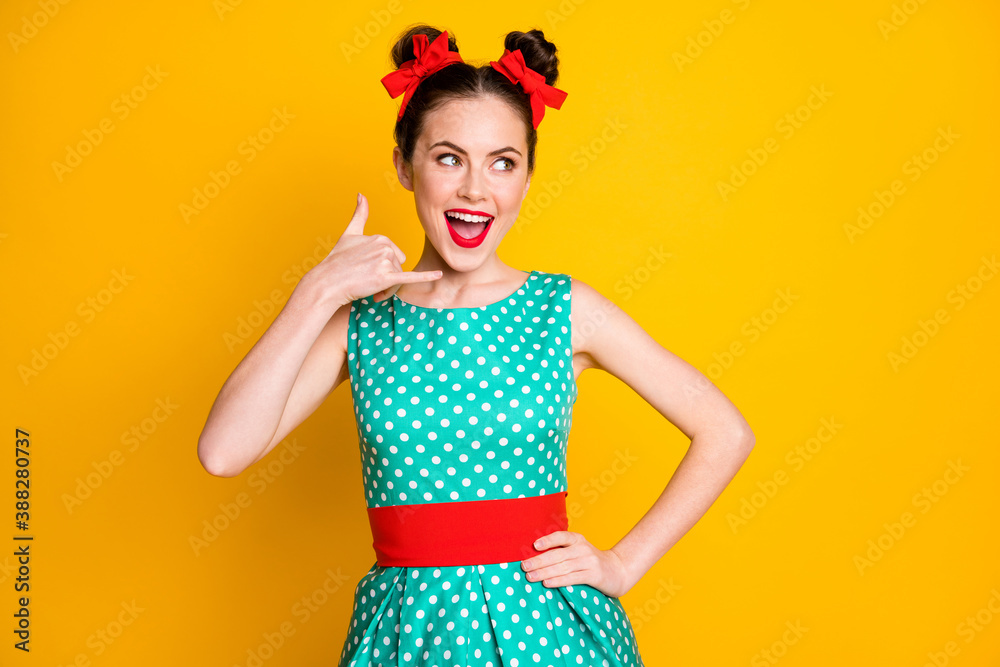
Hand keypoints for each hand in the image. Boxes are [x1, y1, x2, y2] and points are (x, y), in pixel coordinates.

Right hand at [296, 192, 441, 308]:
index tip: (366, 271)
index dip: (383, 267)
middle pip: (399, 266)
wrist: (327, 282)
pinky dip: (426, 277)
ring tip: (369, 289)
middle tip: (368, 282)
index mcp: (381, 237)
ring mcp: (385, 261)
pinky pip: (410, 277)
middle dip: (387, 277)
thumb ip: (359, 214)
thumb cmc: (337, 260)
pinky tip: (439, 274)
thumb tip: (361, 194)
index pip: (394, 256)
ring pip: (399, 278)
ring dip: (387, 287)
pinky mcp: (386, 277)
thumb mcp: (349, 233)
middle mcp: (385, 246)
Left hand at [520, 530, 635, 597]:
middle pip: (557, 554)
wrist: (618, 570)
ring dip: (544, 572)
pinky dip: (558, 581)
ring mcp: (589, 561)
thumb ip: (562, 551)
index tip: (534, 545)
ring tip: (530, 577)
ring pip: (562, 567)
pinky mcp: (594, 575)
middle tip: (524, 566)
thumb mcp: (579, 551)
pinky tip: (547, 583)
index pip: (561, 537)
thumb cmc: (591, 562)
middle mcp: (583, 548)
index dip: (548, 540)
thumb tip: (534, 556)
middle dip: (539, 561)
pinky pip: (572, 578)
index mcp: (577, 539)